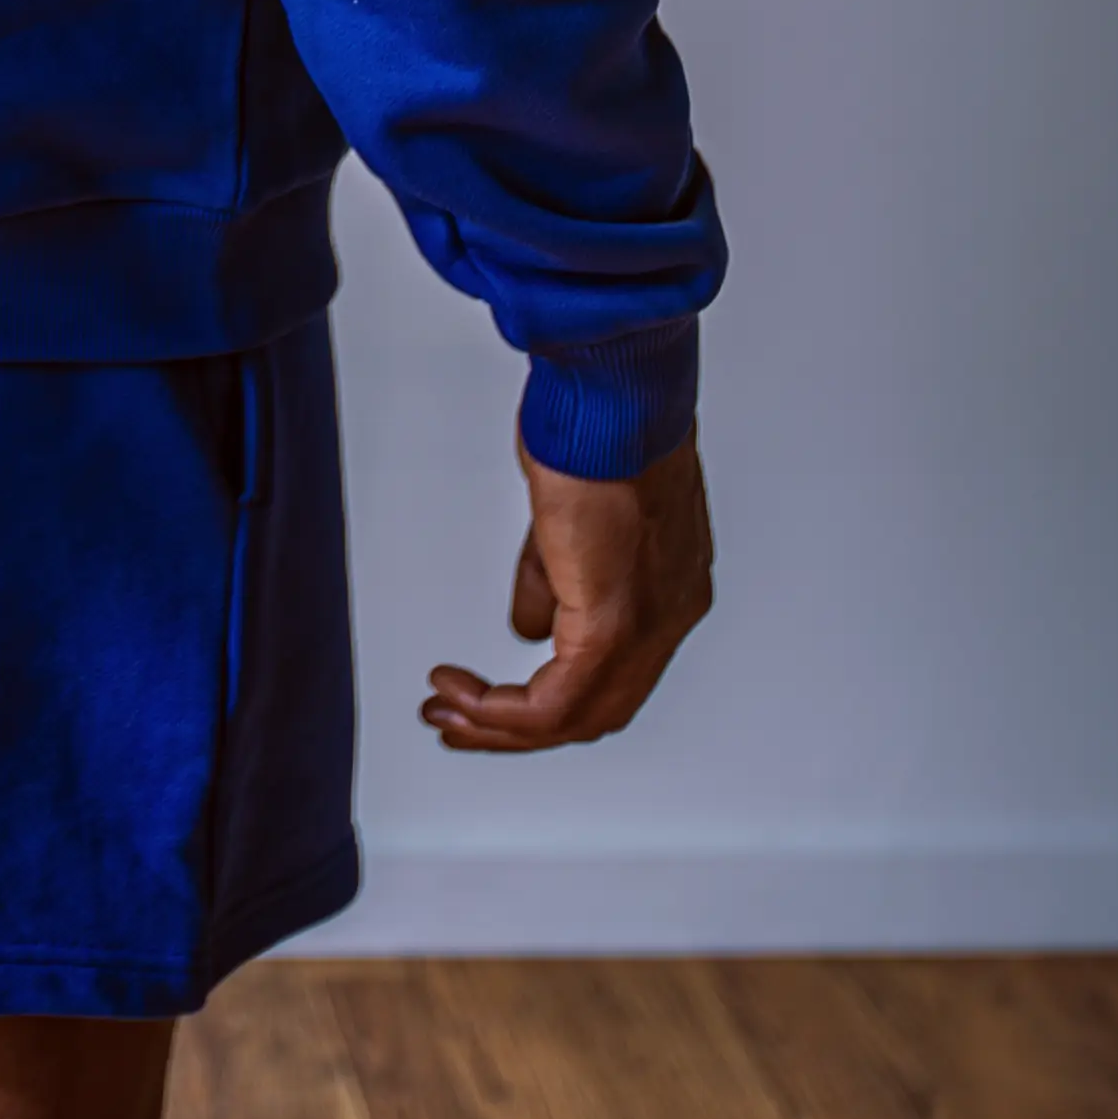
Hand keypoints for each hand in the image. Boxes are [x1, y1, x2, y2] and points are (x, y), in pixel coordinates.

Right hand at [421, 421, 712, 751]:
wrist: (615, 390)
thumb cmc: (596, 421)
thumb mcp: (568, 516)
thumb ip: (551, 579)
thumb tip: (528, 628)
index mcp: (669, 587)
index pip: (613, 675)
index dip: (547, 697)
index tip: (491, 701)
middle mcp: (670, 615)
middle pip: (596, 711)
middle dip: (517, 729)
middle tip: (457, 723)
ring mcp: (650, 623)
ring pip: (576, 718)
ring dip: (502, 727)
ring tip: (447, 713)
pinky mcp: (614, 619)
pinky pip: (556, 701)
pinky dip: (502, 711)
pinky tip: (463, 694)